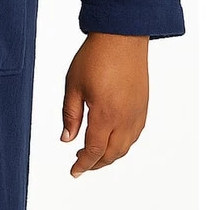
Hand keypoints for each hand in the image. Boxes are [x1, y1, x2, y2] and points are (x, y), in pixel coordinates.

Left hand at [60, 32, 148, 177]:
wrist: (122, 37)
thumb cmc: (96, 57)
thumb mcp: (73, 85)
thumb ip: (70, 115)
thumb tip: (66, 139)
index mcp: (105, 114)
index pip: (94, 150)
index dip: (83, 164)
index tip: (74, 172)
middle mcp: (125, 118)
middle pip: (112, 154)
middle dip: (96, 164)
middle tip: (81, 166)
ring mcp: (137, 113)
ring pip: (126, 146)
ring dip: (110, 156)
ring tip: (94, 156)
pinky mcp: (143, 106)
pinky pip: (135, 134)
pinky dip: (122, 144)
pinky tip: (112, 141)